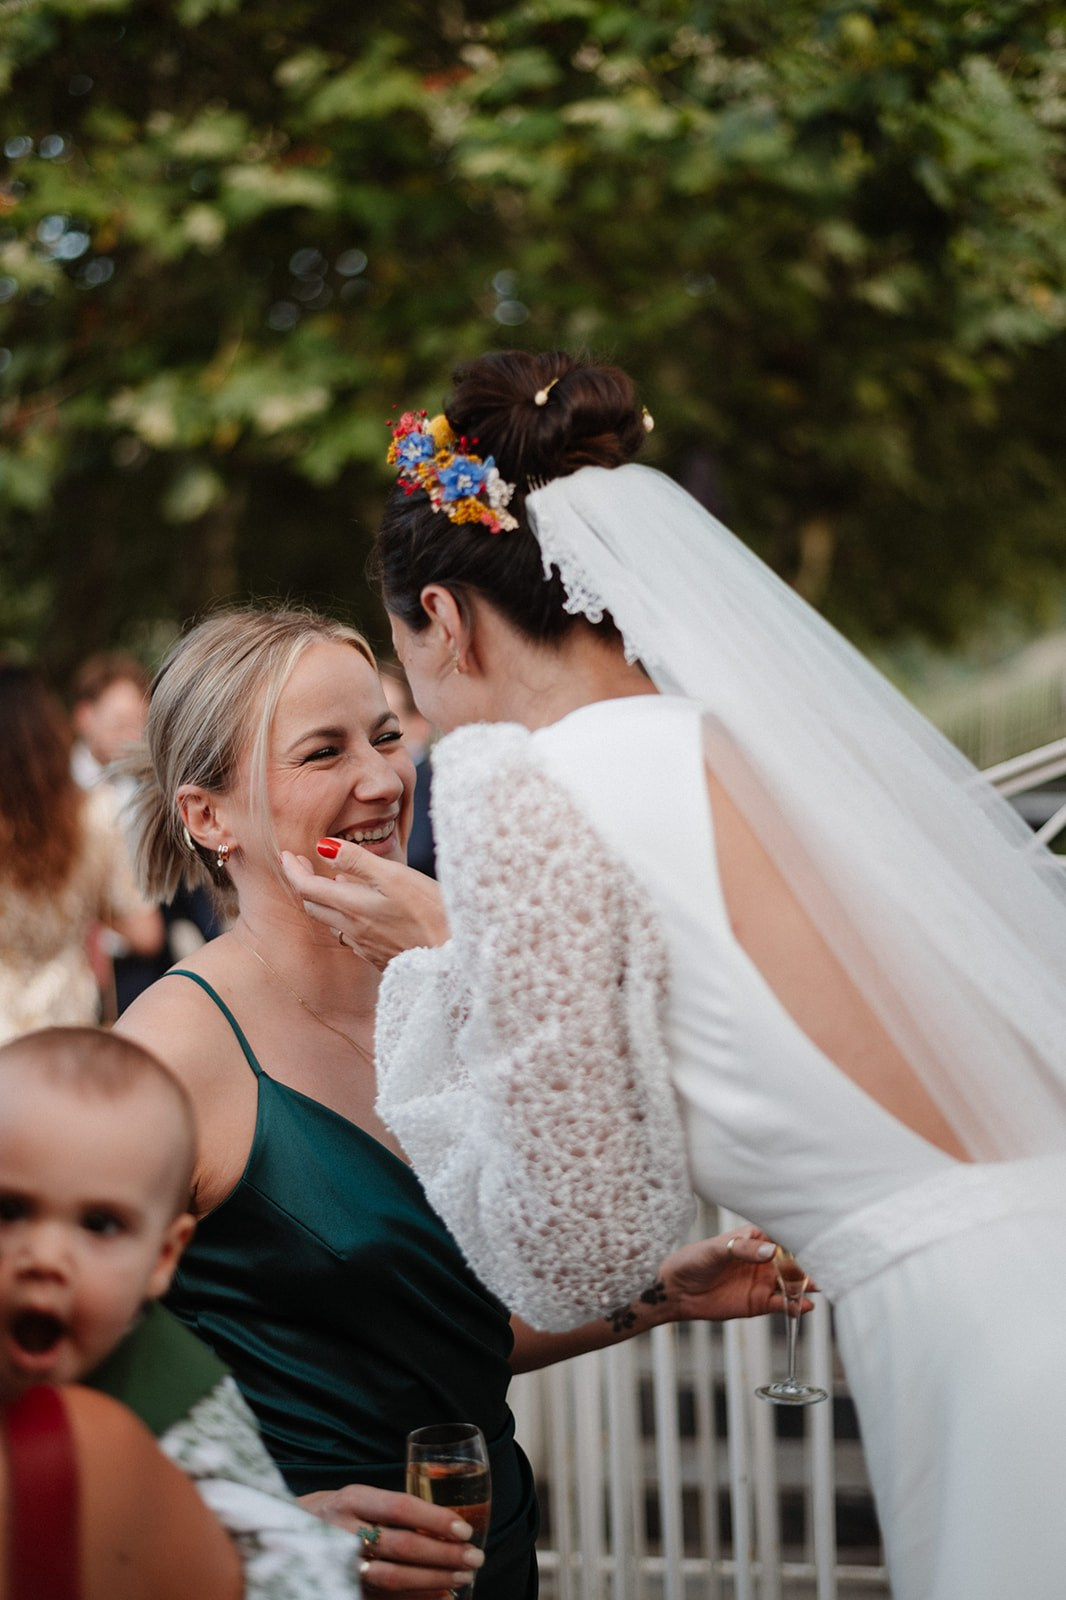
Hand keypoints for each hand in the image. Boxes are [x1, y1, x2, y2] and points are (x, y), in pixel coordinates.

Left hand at [281, 842, 449, 970]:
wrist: (457, 958)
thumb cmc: (433, 913)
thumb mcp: (396, 876)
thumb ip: (357, 861)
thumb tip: (322, 847)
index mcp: (353, 907)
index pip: (307, 888)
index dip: (293, 870)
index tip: (286, 854)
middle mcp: (354, 930)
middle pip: (314, 907)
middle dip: (304, 884)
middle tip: (302, 864)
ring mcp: (366, 947)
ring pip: (332, 923)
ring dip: (324, 902)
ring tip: (331, 882)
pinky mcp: (380, 957)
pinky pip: (351, 937)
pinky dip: (345, 919)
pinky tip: (360, 912)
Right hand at [299, 1482, 483, 1595]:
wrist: (286, 1534)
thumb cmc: (336, 1513)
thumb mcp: (359, 1500)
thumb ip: (393, 1511)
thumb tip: (446, 1527)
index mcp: (352, 1500)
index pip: (399, 1507)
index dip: (434, 1519)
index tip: (464, 1529)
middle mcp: (343, 1530)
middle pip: (400, 1546)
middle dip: (442, 1555)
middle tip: (474, 1558)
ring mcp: (339, 1564)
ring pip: (392, 1577)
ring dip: (432, 1580)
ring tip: (462, 1578)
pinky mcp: (339, 1587)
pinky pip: (382, 1597)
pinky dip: (414, 1598)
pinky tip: (438, 1596)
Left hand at [658, 1227, 813, 1322]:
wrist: (677, 1291)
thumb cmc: (693, 1261)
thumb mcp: (715, 1250)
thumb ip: (742, 1250)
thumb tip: (770, 1251)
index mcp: (755, 1239)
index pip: (783, 1234)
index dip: (800, 1235)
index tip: (817, 1235)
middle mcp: (765, 1260)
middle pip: (794, 1260)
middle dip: (811, 1262)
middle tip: (827, 1264)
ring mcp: (764, 1282)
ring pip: (792, 1283)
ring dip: (807, 1285)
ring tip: (820, 1285)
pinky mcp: (759, 1303)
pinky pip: (782, 1305)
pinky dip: (795, 1306)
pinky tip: (804, 1306)